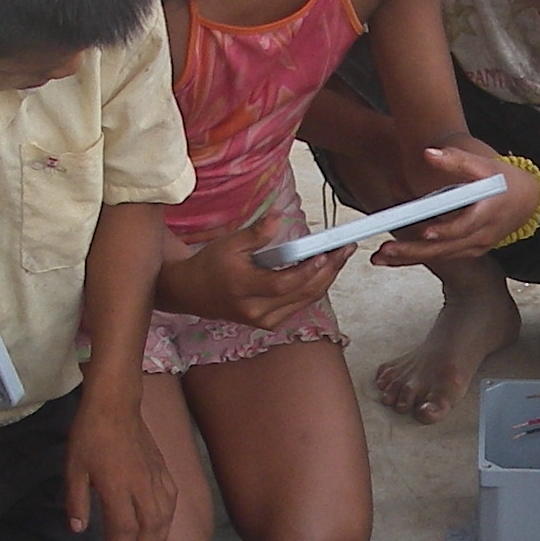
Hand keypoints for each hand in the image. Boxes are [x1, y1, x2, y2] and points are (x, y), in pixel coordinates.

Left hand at [66, 390, 178, 540]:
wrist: (115, 405)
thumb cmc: (90, 435)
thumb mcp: (74, 469)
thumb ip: (77, 501)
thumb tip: (78, 529)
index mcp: (117, 488)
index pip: (125, 531)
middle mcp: (141, 487)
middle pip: (150, 530)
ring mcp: (155, 478)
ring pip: (165, 518)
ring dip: (157, 539)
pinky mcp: (163, 469)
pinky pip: (171, 500)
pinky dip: (167, 518)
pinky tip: (160, 523)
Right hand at [159, 218, 351, 326]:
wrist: (194, 293)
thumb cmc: (212, 265)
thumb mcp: (230, 243)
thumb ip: (257, 233)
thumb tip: (279, 217)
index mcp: (243, 289)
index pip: (282, 284)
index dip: (306, 271)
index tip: (325, 254)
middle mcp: (256, 311)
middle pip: (301, 294)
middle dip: (328, 271)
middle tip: (345, 249)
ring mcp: (265, 321)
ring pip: (306, 300)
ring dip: (327, 278)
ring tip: (341, 255)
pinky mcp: (271, 323)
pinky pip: (300, 304)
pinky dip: (315, 286)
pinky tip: (326, 269)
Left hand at [369, 146, 538, 264]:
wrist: (526, 202)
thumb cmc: (504, 181)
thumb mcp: (484, 165)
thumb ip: (456, 159)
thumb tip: (428, 153)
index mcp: (487, 214)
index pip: (465, 227)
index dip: (445, 231)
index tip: (426, 232)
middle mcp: (481, 236)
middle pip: (445, 248)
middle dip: (415, 251)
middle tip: (387, 251)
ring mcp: (475, 247)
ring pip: (440, 256)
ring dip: (410, 258)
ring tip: (381, 257)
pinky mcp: (468, 251)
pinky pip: (441, 257)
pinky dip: (418, 257)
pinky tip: (395, 258)